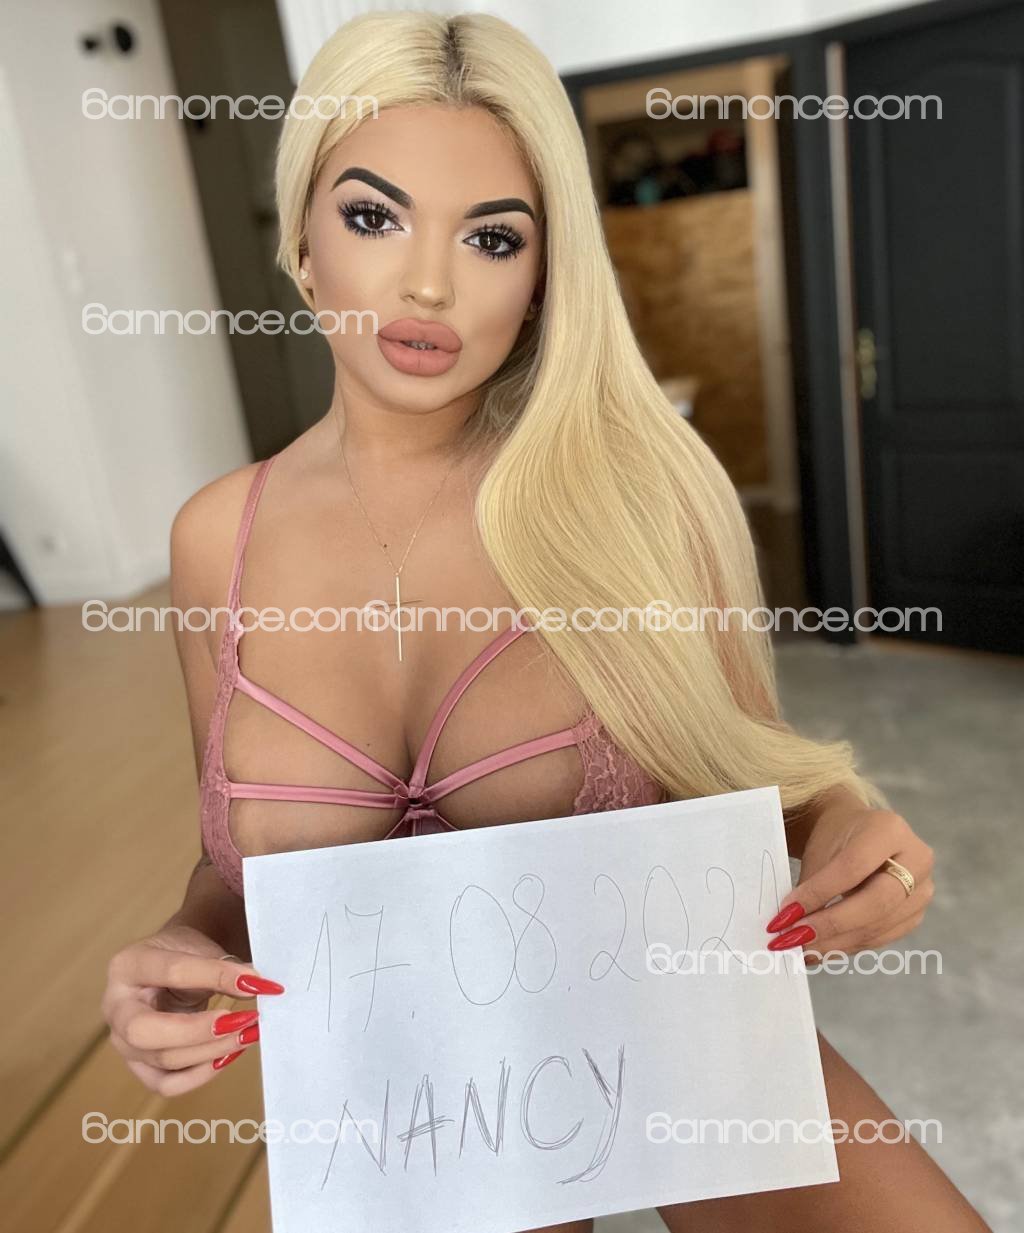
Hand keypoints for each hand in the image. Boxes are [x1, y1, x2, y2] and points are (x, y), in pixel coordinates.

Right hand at [101, 923, 285, 1095]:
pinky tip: (228, 1054)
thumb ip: (224, 968)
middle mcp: (115, 1007)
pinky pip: (166, 1084)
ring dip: (213, 1050)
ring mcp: (122, 1042)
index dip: (218, 976)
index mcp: (127, 965)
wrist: (170, 967)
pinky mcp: (138, 1066)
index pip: (172, 972)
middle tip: (245, 1020)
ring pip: (162, 1060)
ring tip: (248, 1033)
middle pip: (145, 1031)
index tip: (257, 982)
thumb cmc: (184, 954)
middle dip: (200, 1030)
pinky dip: (201, 1074)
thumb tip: (258, 985)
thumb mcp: (201, 950)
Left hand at [765, 805, 934, 959]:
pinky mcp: (916, 914)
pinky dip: (846, 945)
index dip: (819, 894)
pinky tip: (820, 950)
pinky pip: (881, 937)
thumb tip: (791, 928)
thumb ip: (812, 886)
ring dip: (835, 943)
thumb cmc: (836, 838)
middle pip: (875, 903)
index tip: (786, 913)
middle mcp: (917, 859)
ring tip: (800, 949)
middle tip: (793, 938)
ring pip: (878, 926)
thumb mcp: (821, 850)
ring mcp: (923, 890)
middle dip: (830, 925)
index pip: (853, 868)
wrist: (859, 834)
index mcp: (890, 830)